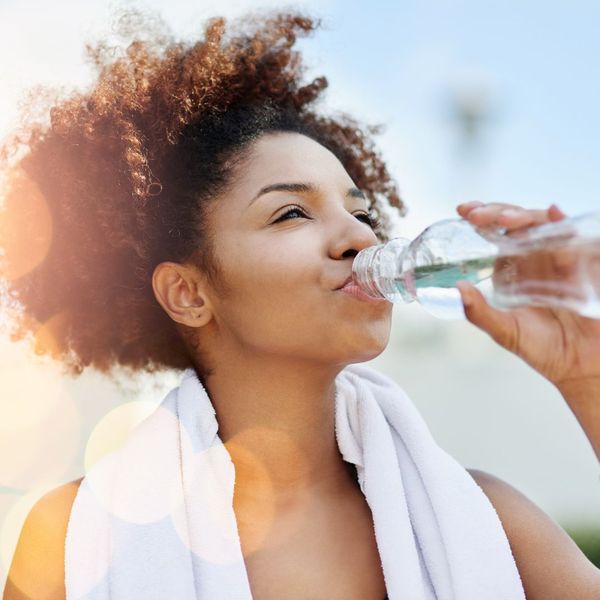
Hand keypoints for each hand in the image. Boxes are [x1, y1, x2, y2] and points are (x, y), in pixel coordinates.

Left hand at [454, 201, 599, 389]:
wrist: (583, 365)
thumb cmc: (543, 349)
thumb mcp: (505, 331)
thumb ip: (480, 313)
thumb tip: (457, 288)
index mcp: (513, 268)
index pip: (495, 234)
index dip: (481, 218)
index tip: (463, 211)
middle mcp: (535, 257)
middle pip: (517, 221)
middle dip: (497, 212)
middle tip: (478, 215)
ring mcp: (561, 256)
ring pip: (543, 223)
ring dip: (525, 216)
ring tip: (506, 220)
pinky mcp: (584, 262)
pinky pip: (575, 236)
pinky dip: (564, 222)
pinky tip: (554, 215)